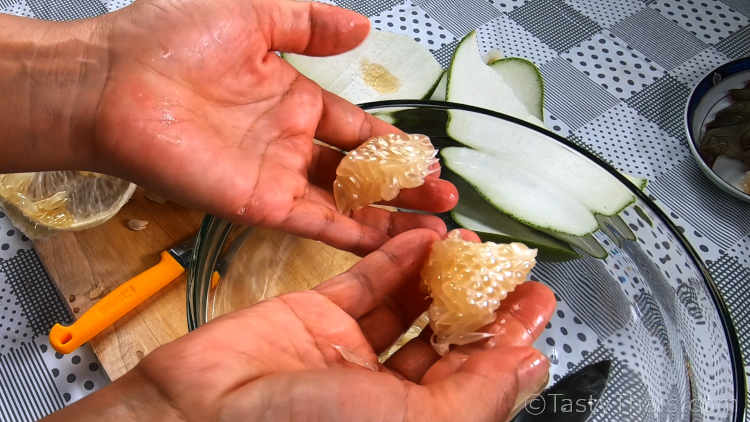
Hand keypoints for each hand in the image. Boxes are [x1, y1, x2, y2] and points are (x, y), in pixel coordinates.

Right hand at [50, 229, 555, 420]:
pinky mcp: (314, 317)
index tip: (537, 304)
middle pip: (448, 344)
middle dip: (480, 305)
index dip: (510, 343)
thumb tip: (529, 365)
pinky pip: (364, 283)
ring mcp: (347, 354)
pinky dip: (393, 260)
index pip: (477, 382)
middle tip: (509, 269)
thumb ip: (475, 395)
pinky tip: (420, 239)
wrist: (193, 414)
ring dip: (440, 277)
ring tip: (470, 248)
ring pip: (409, 307)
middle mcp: (382, 395)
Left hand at [87, 0, 455, 253]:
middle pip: (359, 172)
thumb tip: (360, 28)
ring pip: (346, 204)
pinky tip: (391, 243)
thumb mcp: (252, 14)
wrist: (112, 81)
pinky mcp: (259, 204)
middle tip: (444, 199)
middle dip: (403, 187)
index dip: (392, 144)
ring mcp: (276, 176)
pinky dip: (354, 234)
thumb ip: (307, 23)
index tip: (428, 156)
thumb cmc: (168, 41)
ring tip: (434, 229)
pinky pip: (315, 223)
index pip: (354, 128)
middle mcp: (288, 142)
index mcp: (291, 99)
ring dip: (389, 217)